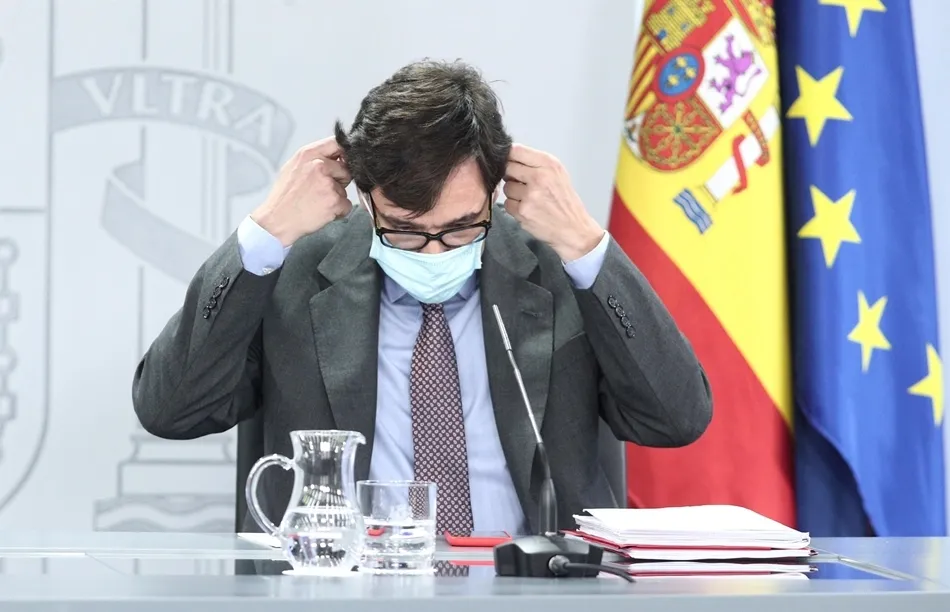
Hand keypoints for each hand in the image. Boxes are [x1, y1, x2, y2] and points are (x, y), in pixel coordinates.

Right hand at [251, 136, 352, 246]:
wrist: (277, 221)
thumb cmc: (284, 198)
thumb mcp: (293, 167)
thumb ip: (313, 159)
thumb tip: (335, 155)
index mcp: (308, 154)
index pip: (337, 143)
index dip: (343, 154)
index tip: (341, 162)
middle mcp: (319, 165)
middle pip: (345, 169)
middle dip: (338, 181)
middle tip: (319, 191)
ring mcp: (327, 183)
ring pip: (345, 190)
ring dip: (336, 198)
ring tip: (317, 203)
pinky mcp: (334, 200)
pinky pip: (347, 205)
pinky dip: (338, 212)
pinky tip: (322, 212)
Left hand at [503, 144, 603, 260]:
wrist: (574, 229)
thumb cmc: (565, 202)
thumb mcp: (558, 174)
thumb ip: (535, 163)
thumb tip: (508, 157)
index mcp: (549, 164)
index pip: (516, 150)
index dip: (509, 157)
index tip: (512, 162)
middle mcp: (540, 177)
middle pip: (508, 167)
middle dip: (511, 175)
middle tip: (523, 184)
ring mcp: (530, 195)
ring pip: (507, 187)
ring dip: (514, 193)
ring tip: (530, 199)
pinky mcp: (523, 211)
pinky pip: (507, 203)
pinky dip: (515, 208)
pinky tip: (528, 210)